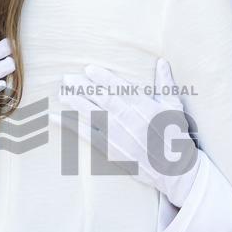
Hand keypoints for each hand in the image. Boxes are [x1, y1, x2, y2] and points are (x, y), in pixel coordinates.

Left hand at [58, 58, 198, 207]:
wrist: (174, 169)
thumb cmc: (175, 136)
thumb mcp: (174, 107)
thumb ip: (165, 83)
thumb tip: (160, 62)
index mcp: (143, 106)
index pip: (118, 88)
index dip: (102, 78)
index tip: (88, 69)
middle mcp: (128, 119)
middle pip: (100, 99)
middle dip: (82, 87)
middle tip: (66, 78)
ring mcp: (117, 135)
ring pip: (90, 115)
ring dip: (73, 103)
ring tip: (61, 93)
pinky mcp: (110, 149)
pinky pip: (86, 135)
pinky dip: (69, 125)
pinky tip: (55, 118)